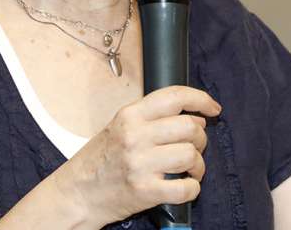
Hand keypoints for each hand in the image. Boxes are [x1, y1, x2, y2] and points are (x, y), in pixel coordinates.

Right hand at [54, 85, 220, 225]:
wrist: (77, 193)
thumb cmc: (102, 158)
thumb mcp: (121, 125)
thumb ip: (154, 117)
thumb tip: (196, 117)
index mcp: (130, 115)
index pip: (175, 96)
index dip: (200, 99)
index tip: (213, 108)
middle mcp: (135, 136)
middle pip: (189, 127)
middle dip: (201, 137)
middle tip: (195, 146)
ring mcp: (140, 164)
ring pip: (191, 155)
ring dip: (198, 165)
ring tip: (190, 169)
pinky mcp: (145, 192)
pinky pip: (186, 188)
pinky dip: (193, 188)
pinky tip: (186, 186)